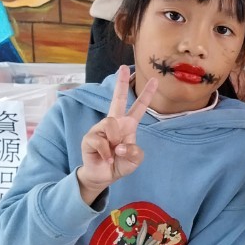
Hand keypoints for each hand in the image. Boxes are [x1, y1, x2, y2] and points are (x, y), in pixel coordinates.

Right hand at [76, 65, 157, 203]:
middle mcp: (114, 123)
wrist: (104, 176)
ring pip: (110, 124)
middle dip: (120, 83)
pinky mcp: (89, 138)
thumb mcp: (135, 160)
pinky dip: (106, 153)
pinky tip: (107, 159)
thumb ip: (135, 152)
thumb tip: (120, 146)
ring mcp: (100, 129)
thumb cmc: (120, 164)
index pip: (139, 107)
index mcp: (128, 125)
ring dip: (115, 139)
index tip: (155, 80)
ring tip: (114, 153)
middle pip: (117, 99)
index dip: (147, 94)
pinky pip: (100, 140)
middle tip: (123, 68)